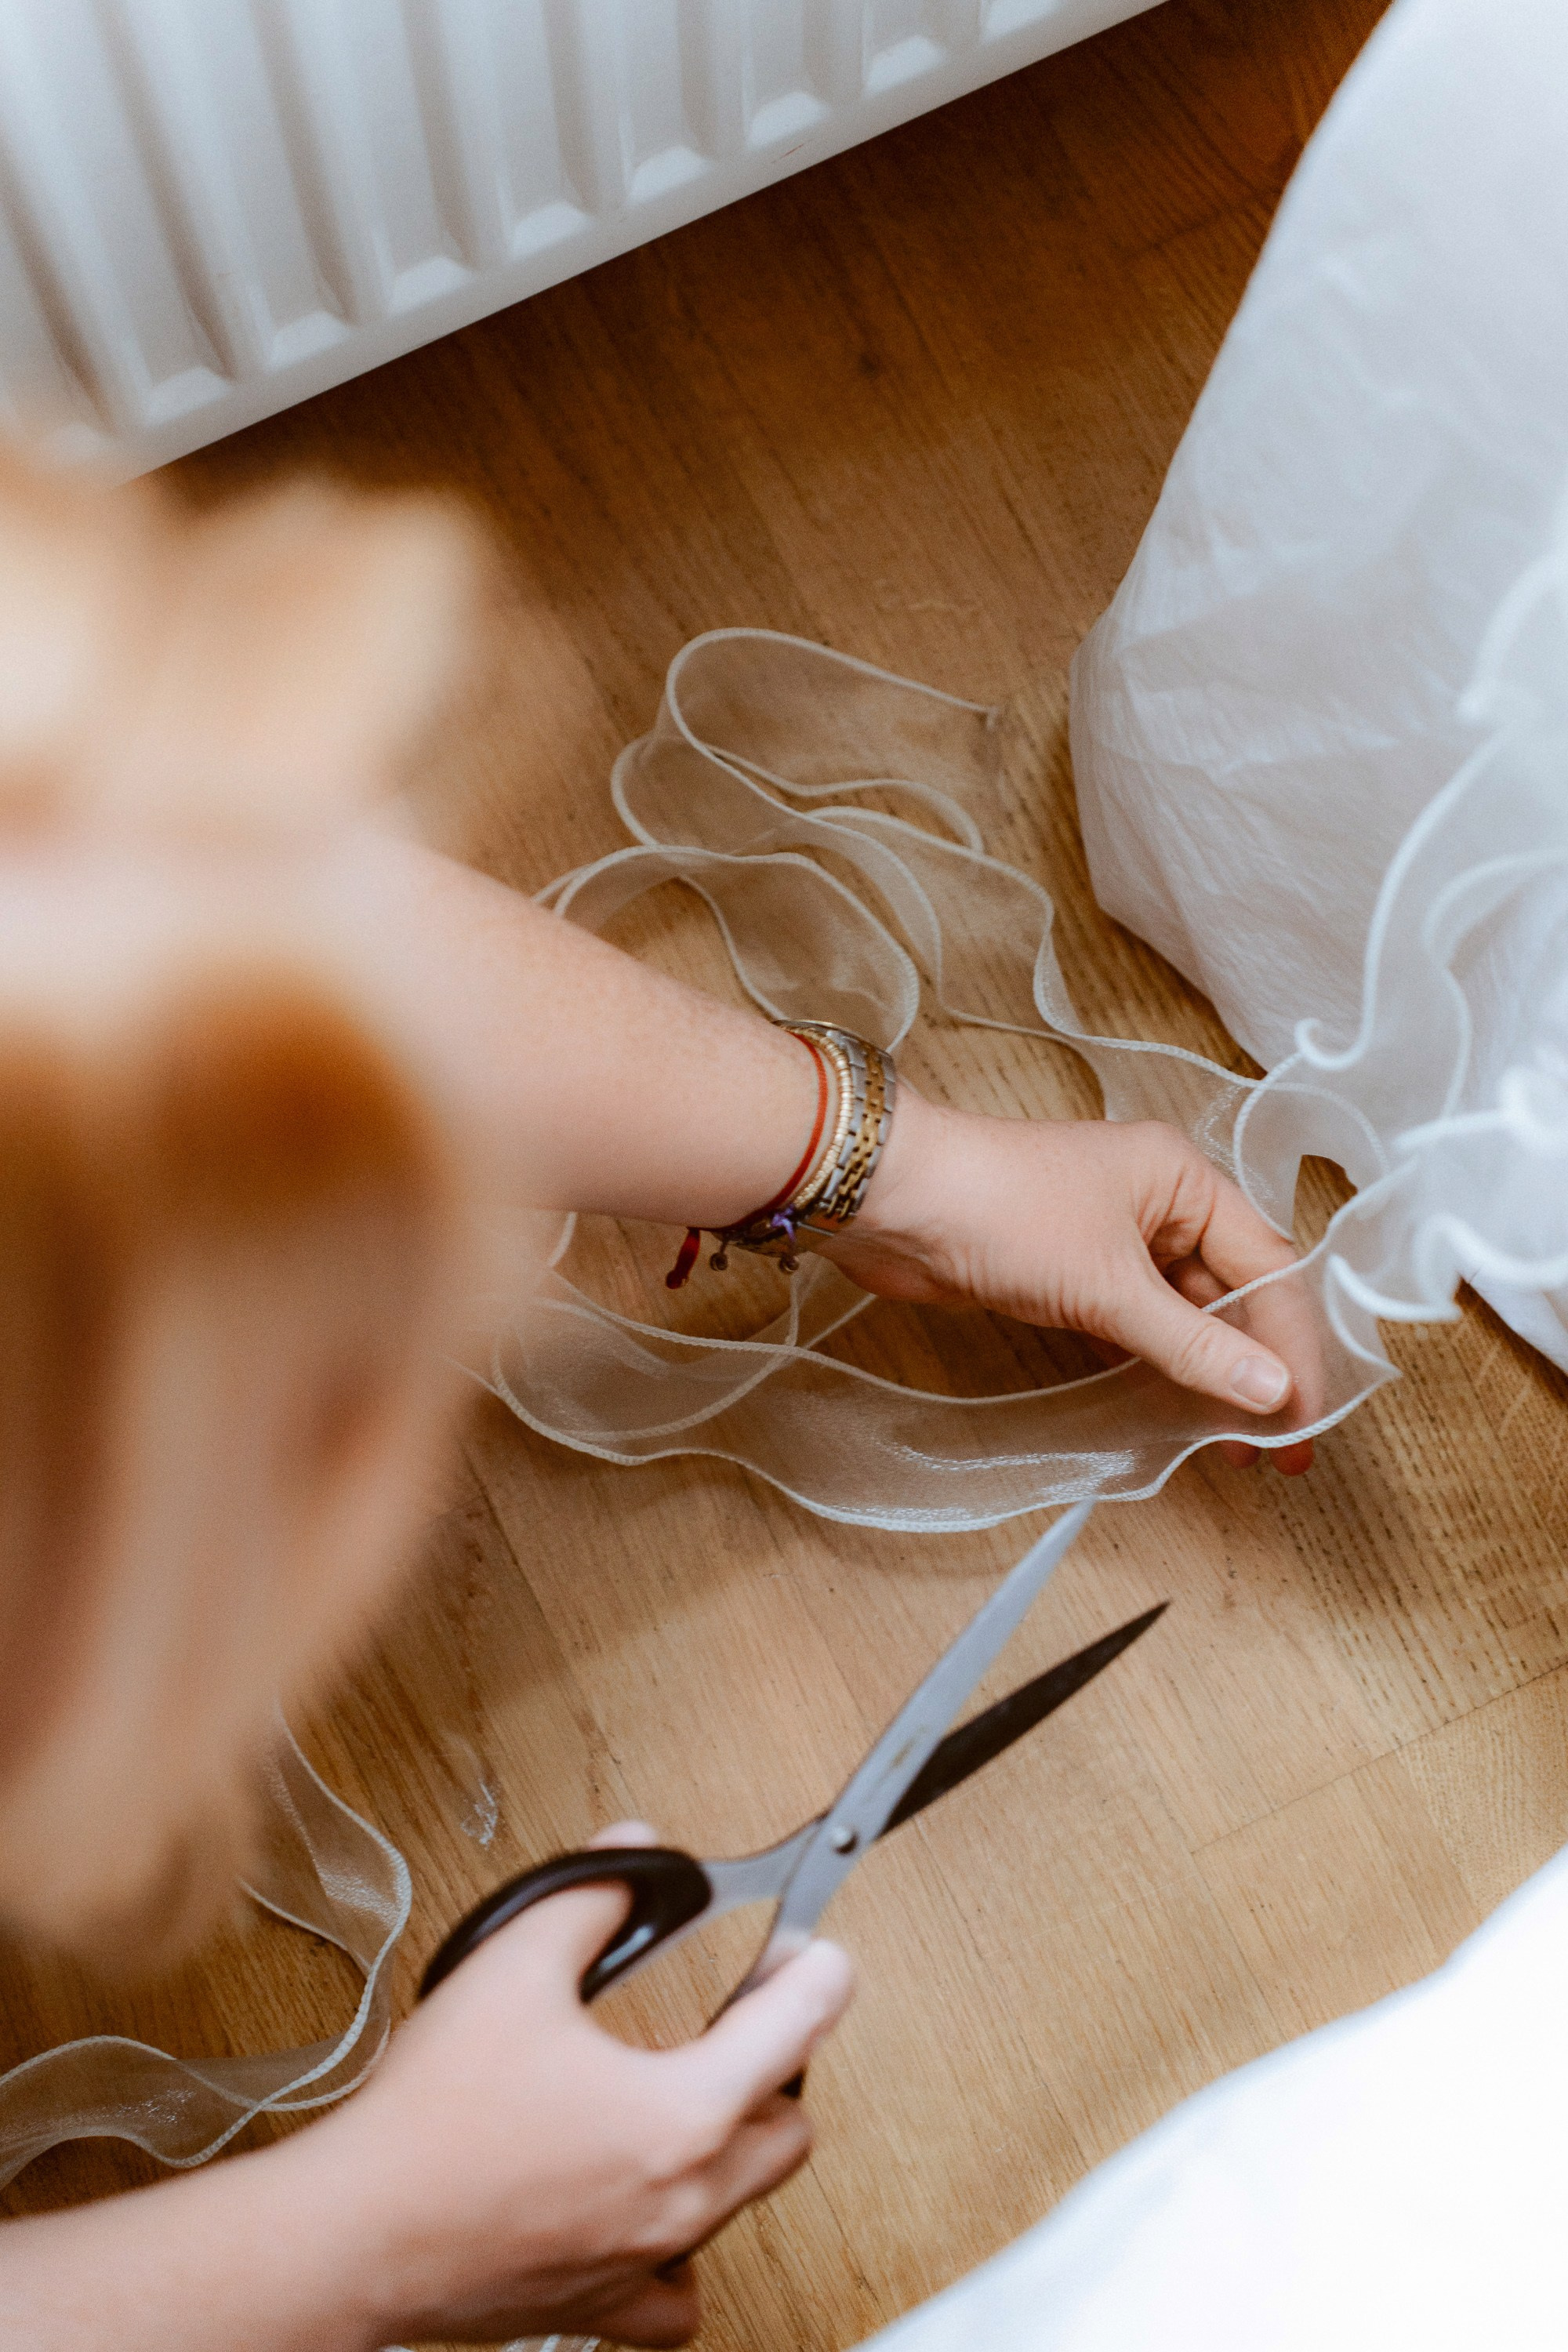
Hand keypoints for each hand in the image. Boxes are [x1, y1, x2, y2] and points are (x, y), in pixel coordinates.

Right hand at [311, 1824, 853, 2348]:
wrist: (356, 2231)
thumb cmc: (431, 2121)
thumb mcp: (513, 1966)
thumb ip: (591, 1900)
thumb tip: (635, 1860)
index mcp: (682, 2115)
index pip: (796, 2031)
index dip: (816, 1974)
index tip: (817, 1953)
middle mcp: (682, 2199)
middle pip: (789, 2128)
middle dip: (780, 2063)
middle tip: (745, 2015)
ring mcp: (645, 2261)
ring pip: (744, 2204)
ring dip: (736, 2147)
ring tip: (693, 2096)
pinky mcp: (600, 2306)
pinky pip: (678, 2297)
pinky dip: (682, 2253)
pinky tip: (653, 2209)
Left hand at [822, 1093, 1315, 1474]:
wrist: (892, 1201)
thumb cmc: (1000, 1210)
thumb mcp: (1108, 1286)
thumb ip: (1191, 1344)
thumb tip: (1270, 1391)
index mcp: (1184, 1180)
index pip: (1269, 1267)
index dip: (1294, 1345)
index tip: (1306, 1415)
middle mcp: (1158, 1204)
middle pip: (1233, 1294)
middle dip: (1258, 1369)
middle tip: (1282, 1446)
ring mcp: (1113, 1239)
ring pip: (1184, 1315)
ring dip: (1209, 1375)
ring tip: (1234, 1445)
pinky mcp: (1072, 1274)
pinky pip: (1136, 1326)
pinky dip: (1158, 1367)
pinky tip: (1174, 1415)